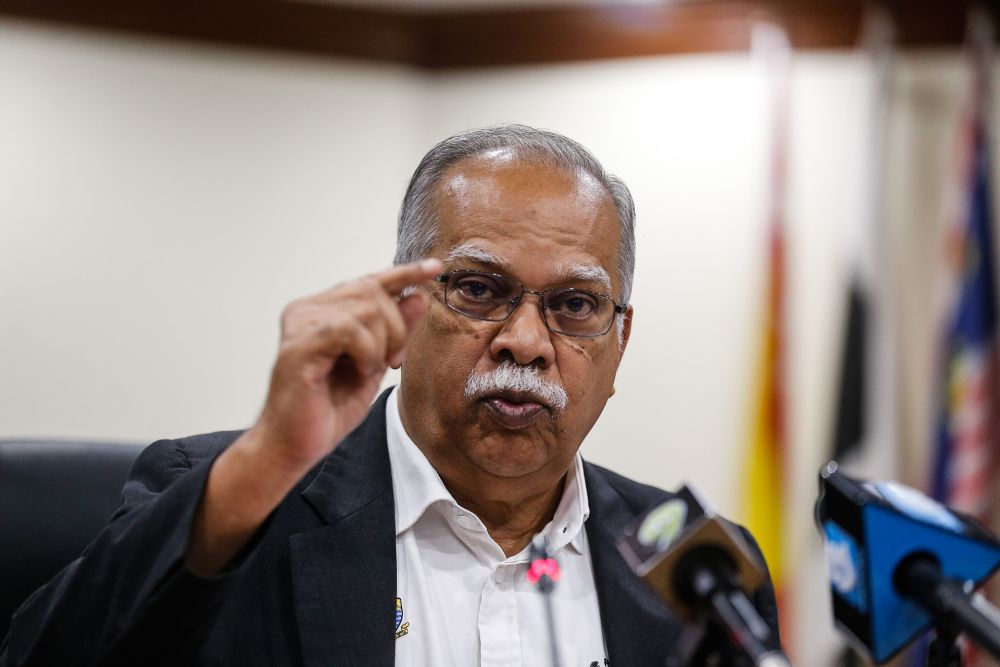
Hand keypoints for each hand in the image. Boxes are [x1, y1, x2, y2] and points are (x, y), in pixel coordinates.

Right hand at [249, 258, 441, 472]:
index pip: (368, 282)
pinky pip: (350, 329)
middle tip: (392, 360)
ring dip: (382, 343)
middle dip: (396, 326)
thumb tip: (417, 297)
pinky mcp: (299, 344)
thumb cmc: (327, 410)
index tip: (434, 268)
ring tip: (367, 370)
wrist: (294, 446)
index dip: (404, 273)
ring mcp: (300, 324)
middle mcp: (307, 310)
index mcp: (321, 311)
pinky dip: (366, 352)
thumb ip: (394, 332)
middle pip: (372, 290)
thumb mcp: (374, 365)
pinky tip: (358, 371)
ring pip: (366, 308)